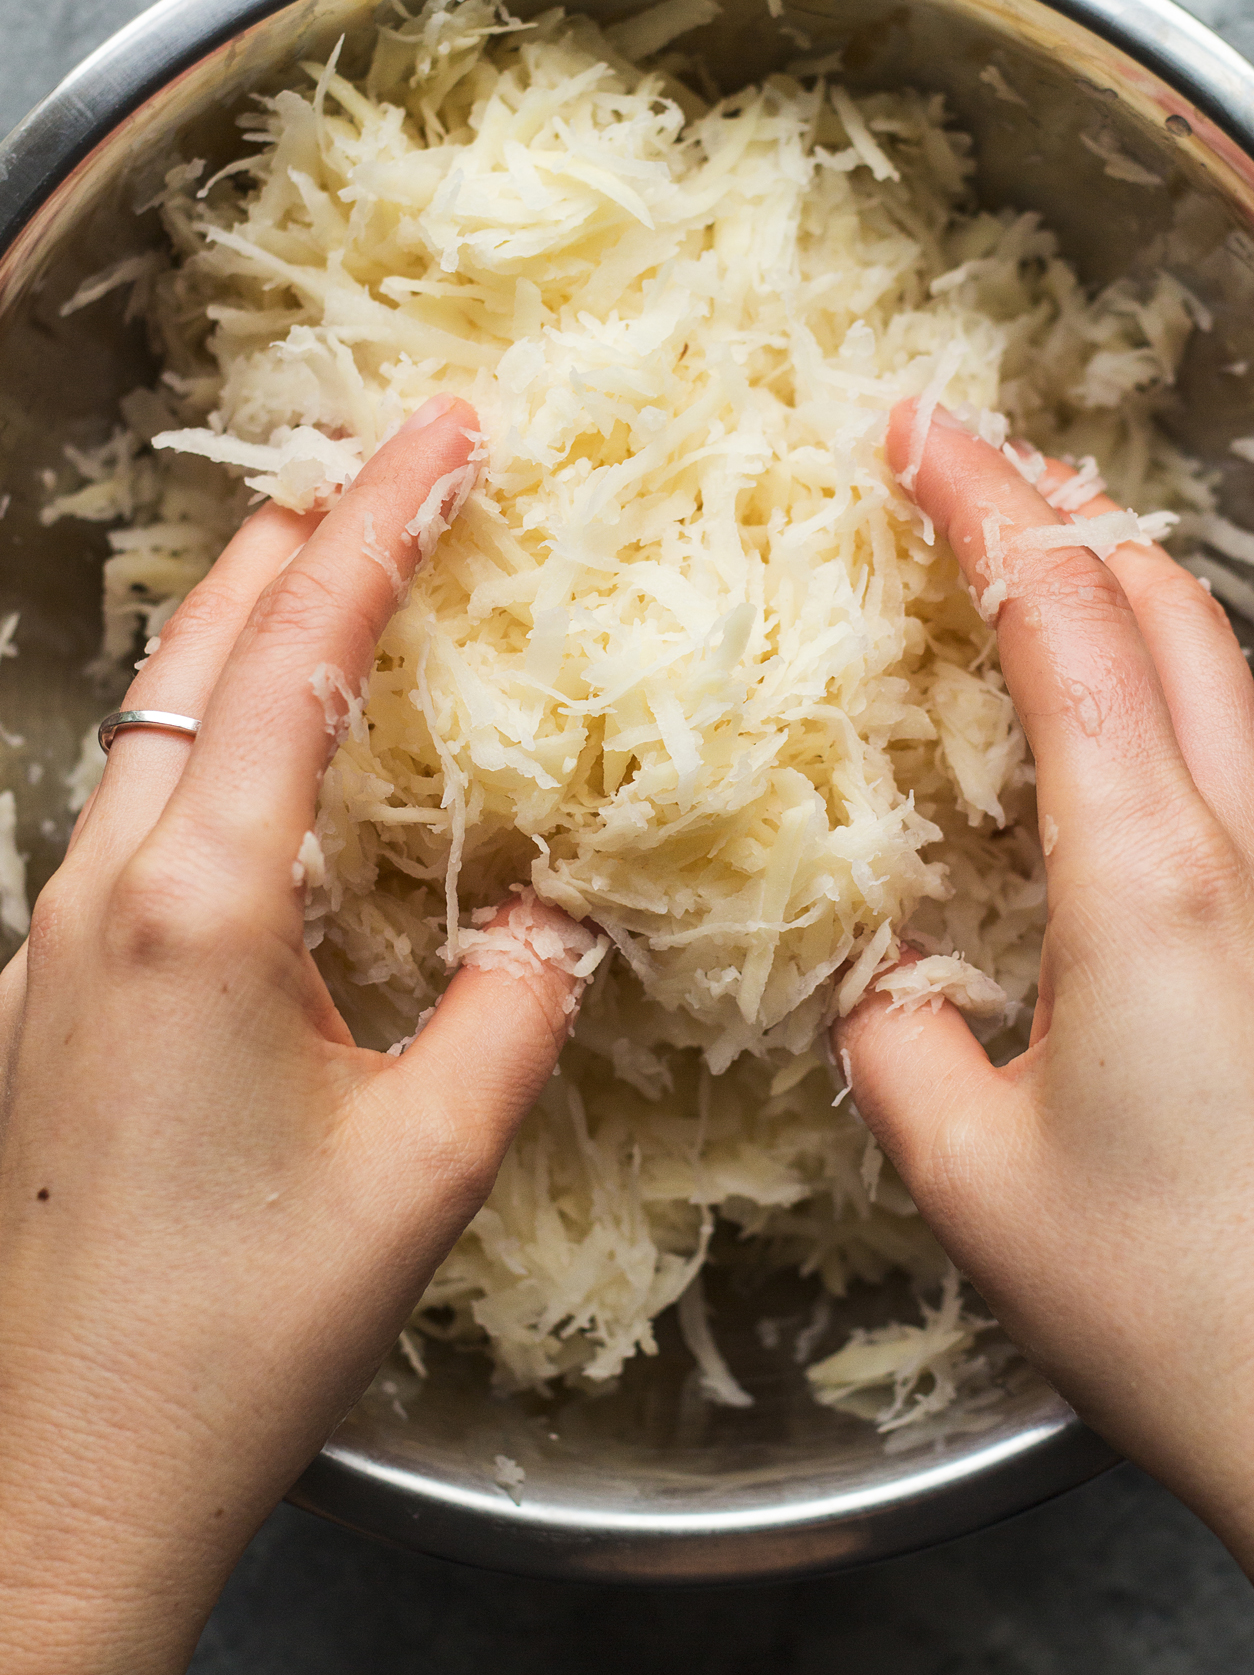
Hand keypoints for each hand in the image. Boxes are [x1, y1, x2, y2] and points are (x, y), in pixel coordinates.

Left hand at [0, 399, 593, 1674]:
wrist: (61, 1472)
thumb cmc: (241, 1328)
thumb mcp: (423, 1166)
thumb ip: (512, 1011)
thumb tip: (553, 917)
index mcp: (198, 907)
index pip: (295, 659)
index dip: (378, 525)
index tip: (443, 430)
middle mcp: (101, 891)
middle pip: (198, 655)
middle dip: (299, 542)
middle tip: (396, 471)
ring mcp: (51, 937)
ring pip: (151, 723)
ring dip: (246, 634)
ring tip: (341, 578)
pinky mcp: (44, 991)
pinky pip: (131, 808)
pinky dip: (209, 736)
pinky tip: (266, 770)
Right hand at [836, 400, 1253, 1610]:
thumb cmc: (1176, 1305)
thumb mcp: (971, 1178)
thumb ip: (898, 1046)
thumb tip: (882, 980)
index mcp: (1149, 880)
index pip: (1061, 625)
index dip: (984, 505)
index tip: (911, 428)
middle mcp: (1244, 854)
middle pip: (1168, 603)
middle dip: (1063, 506)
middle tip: (961, 468)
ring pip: (1224, 666)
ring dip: (1124, 583)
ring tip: (1032, 560)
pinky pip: (1240, 755)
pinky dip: (1163, 681)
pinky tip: (1113, 724)